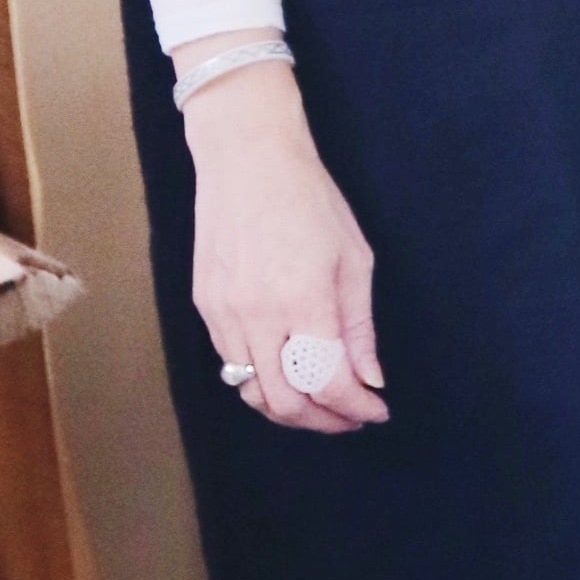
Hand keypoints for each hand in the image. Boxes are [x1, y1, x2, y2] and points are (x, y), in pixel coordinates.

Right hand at [181, 58, 386, 431]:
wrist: (246, 157)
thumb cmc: (309, 198)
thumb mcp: (353, 258)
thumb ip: (359, 326)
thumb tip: (369, 378)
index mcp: (303, 301)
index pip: (328, 383)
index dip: (356, 408)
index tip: (376, 410)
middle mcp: (256, 315)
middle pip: (284, 403)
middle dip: (322, 421)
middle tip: (349, 416)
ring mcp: (223, 313)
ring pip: (251, 391)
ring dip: (289, 408)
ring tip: (321, 401)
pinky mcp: (204, 305)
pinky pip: (231, 363)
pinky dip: (262, 379)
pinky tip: (288, 369)